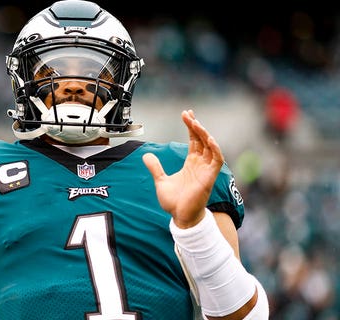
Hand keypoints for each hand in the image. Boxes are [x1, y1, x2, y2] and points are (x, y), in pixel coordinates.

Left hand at [142, 110, 223, 227]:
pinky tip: (209, 139)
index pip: (194, 140)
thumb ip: (155, 167)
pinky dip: (215, 149)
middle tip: (188, 114)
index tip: (186, 115)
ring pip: (210, 147)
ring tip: (196, 122)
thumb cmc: (174, 202)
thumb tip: (146, 155)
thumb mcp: (161, 180)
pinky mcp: (209, 177)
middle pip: (201, 140)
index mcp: (191, 163)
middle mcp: (200, 164)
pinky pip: (216, 160)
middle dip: (196, 126)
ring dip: (204, 134)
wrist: (180, 217)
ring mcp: (206, 170)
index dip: (191, 127)